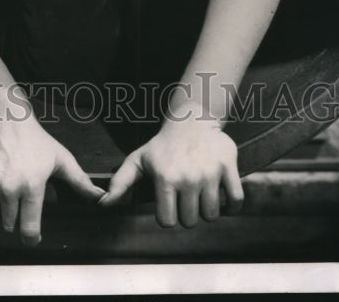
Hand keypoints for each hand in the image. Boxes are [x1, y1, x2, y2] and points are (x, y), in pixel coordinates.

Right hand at [0, 116, 103, 245]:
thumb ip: (79, 182)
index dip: (31, 238)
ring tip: (2, 200)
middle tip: (17, 205)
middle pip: (8, 225)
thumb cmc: (36, 140)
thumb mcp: (61, 159)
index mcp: (33, 186)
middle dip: (14, 220)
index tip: (31, 237)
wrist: (5, 118)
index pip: (29, 229)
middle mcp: (9, 188)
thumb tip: (101, 198)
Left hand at [99, 117, 243, 227]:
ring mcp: (209, 173)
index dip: (168, 216)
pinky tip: (222, 195)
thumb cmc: (163, 145)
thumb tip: (103, 204)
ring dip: (208, 209)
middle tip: (186, 197)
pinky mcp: (228, 167)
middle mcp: (187, 177)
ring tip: (201, 194)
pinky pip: (235, 201)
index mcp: (164, 178)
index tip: (170, 204)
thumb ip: (121, 183)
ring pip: (211, 214)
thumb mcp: (139, 160)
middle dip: (188, 213)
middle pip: (190, 221)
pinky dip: (232, 205)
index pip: (167, 221)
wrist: (191, 118)